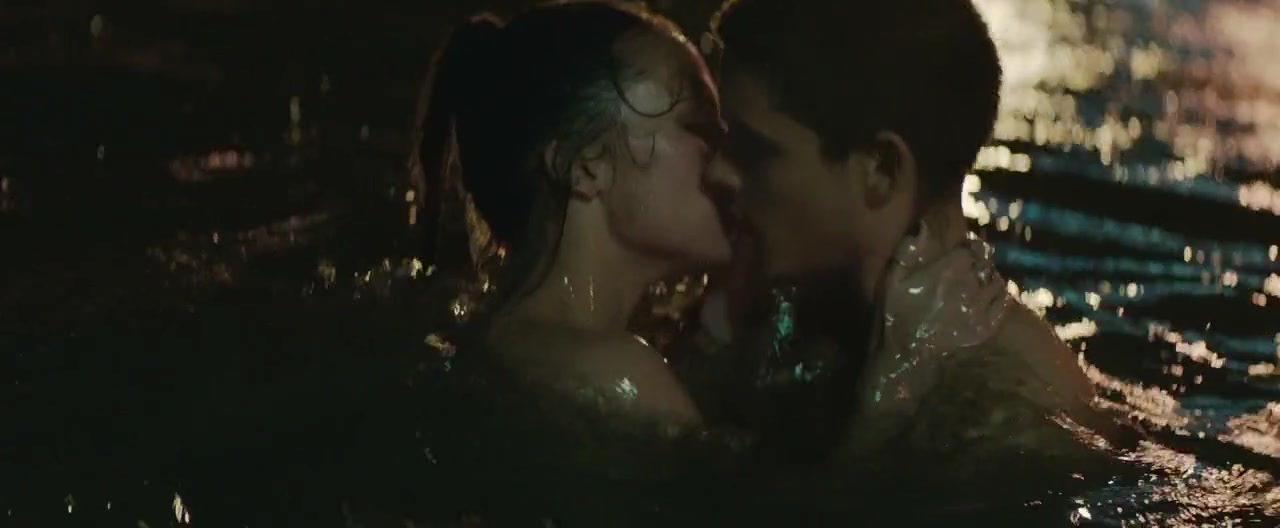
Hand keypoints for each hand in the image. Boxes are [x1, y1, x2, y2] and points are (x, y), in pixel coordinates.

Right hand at [881, 223, 1011, 356]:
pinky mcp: (986, 326)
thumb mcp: (892, 280)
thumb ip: (908, 250)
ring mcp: (980, 307)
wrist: (905, 356)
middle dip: (978, 262)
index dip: (965, 249)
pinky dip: (998, 296)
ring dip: (988, 278)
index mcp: (947, 270)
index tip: (959, 254)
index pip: (970, 248)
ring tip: (977, 282)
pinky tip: (987, 298)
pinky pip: (1003, 302)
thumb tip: (924, 226)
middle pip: (985, 263)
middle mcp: (969, 286)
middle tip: (967, 268)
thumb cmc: (895, 315)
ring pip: (997, 280)